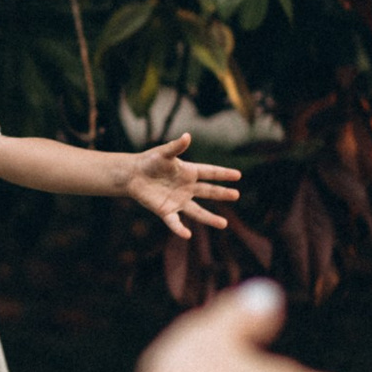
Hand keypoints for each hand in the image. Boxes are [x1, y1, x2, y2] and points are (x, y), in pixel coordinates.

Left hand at [118, 143, 241, 240]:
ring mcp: (178, 201)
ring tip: (224, 224)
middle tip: (236, 195)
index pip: (210, 172)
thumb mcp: (163, 153)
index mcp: (189, 172)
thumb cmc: (149, 161)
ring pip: (197, 212)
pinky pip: (175, 222)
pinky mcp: (166, 211)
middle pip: (208, 192)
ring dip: (210, 218)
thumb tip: (187, 136)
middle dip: (222, 194)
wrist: (133, 175)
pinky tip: (187, 235)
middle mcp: (187, 188)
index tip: (238, 175)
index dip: (223, 173)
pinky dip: (180, 229)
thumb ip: (176, 147)